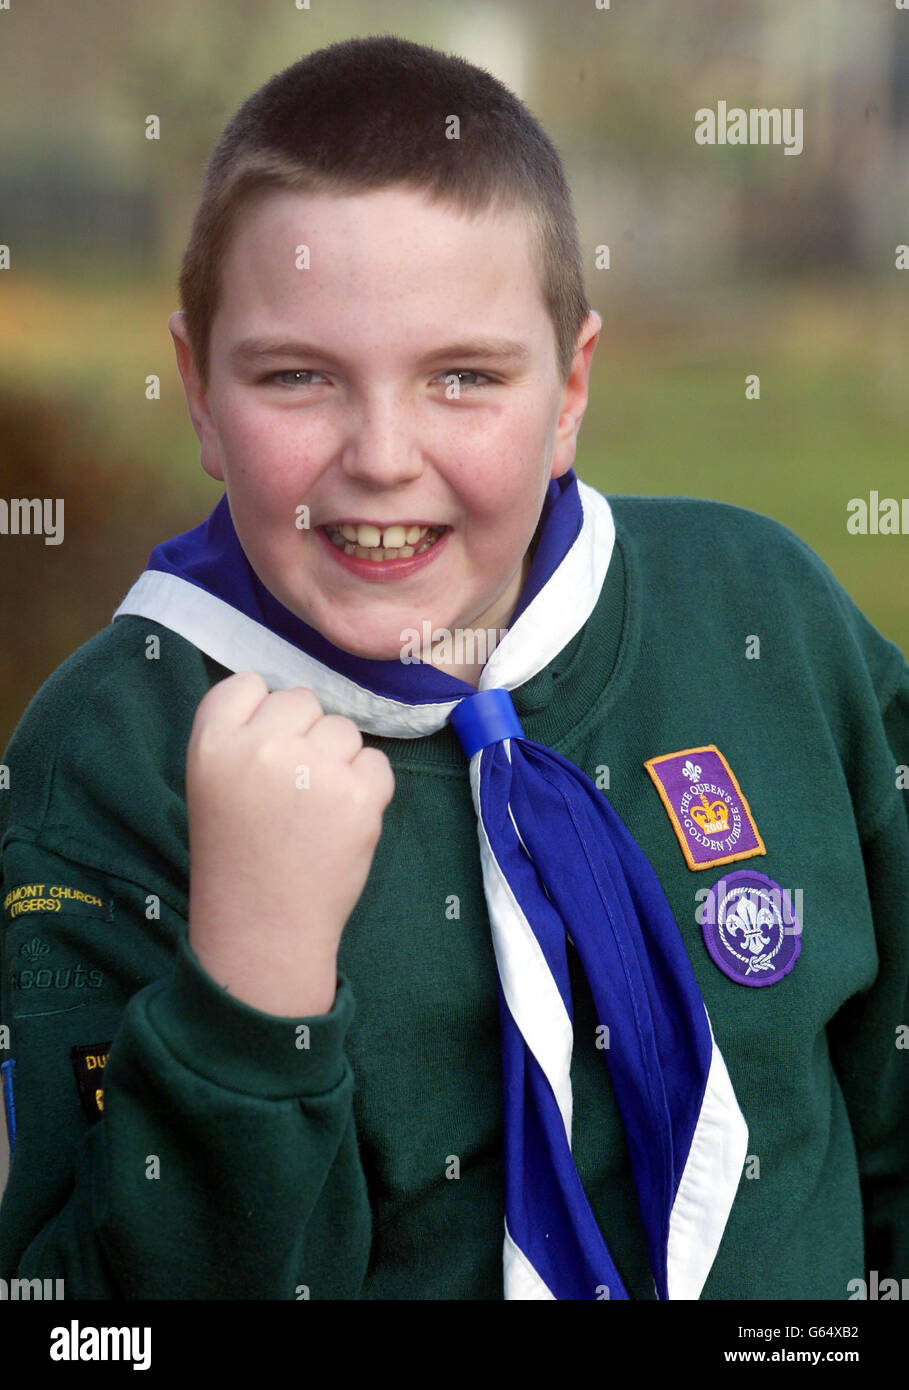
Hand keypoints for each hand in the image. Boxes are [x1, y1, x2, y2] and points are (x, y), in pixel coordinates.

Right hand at [185, 672, 394, 1015]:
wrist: (262, 928)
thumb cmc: (237, 855)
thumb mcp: (211, 784)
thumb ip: (242, 735)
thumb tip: (298, 703)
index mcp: (212, 743)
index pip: (248, 683)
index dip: (261, 714)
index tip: (262, 752)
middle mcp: (262, 747)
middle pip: (302, 699)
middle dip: (304, 735)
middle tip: (291, 788)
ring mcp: (314, 769)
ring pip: (343, 728)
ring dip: (338, 760)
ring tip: (314, 810)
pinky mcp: (359, 795)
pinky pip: (377, 762)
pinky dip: (367, 788)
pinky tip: (340, 822)